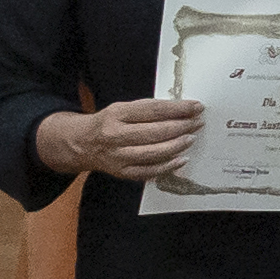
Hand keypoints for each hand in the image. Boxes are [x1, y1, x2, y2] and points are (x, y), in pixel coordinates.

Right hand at [57, 96, 204, 181]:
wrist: (81, 143)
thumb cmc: (109, 123)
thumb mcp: (123, 109)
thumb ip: (148, 110)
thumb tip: (181, 110)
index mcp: (117, 114)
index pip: (153, 110)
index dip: (178, 108)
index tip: (196, 106)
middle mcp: (115, 135)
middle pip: (155, 132)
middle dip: (181, 126)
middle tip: (197, 123)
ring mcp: (118, 156)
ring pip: (153, 153)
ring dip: (177, 146)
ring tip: (191, 138)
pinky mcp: (121, 172)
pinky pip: (148, 171)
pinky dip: (167, 166)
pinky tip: (181, 159)